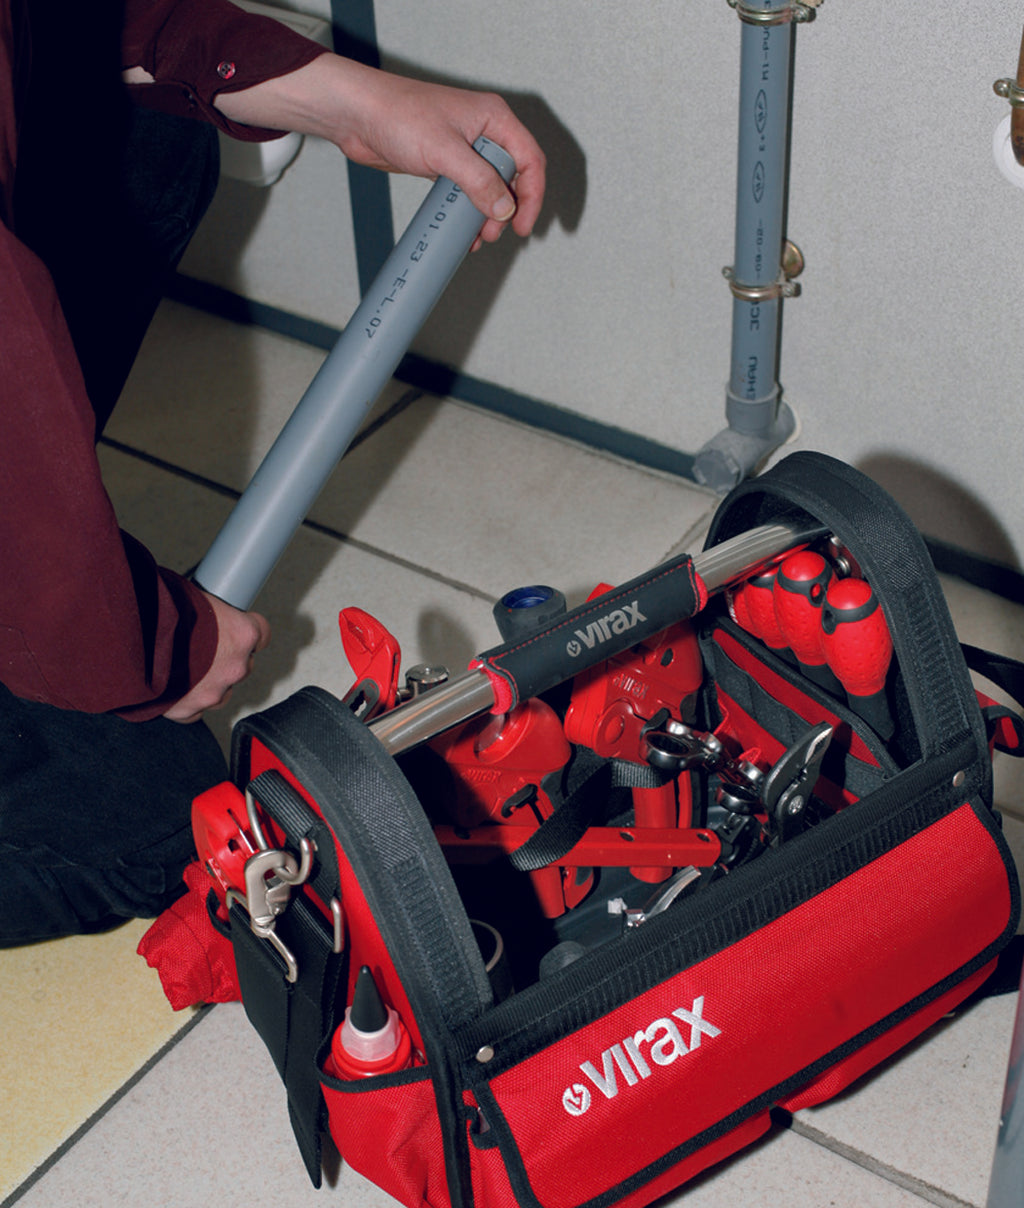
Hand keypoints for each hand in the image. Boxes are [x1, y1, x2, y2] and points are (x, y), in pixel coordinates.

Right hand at [165, 592, 270, 722]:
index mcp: (242, 634)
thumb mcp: (191, 595)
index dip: (246, 632)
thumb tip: (200, 608)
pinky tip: (171, 687)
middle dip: (226, 658)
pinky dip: (186, 701)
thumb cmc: (158, 612)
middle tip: (201, 648)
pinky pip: (195, 710)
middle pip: (242, 665)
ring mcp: (214, 692)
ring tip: (183, 668)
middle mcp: (235, 666)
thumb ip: (207, 610)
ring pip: (221, 691)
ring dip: (208, 682)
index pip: (261, 634)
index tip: (236, 629)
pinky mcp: (189, 710)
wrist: (127, 641)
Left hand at [215, 55, 545, 245]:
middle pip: (513, 177)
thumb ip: (478, 181)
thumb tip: (503, 209)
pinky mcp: (444, 163)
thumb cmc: (396, 114)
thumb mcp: (445, 151)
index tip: (521, 225)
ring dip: (486, 215)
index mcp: (493, 118)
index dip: (532, 196)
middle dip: (507, 209)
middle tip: (493, 233)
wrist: (356, 115)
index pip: (529, 160)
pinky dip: (466, 212)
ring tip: (476, 235)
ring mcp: (463, 148)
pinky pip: (466, 192)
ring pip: (489, 188)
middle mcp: (482, 132)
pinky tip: (461, 230)